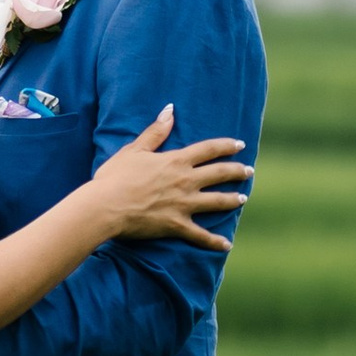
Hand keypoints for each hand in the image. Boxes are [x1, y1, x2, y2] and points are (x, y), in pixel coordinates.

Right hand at [90, 108, 251, 252]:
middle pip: (219, 174)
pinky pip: (201, 235)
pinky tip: (227, 245)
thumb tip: (170, 110)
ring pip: (217, 202)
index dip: (226, 146)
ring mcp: (184, 204)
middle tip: (249, 171)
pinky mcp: (177, 225)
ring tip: (243, 198)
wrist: (106, 206)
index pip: (208, 149)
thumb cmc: (115, 177)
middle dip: (237, 171)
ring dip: (232, 200)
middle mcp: (185, 181)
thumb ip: (155, 131)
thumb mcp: (134, 149)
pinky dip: (214, 241)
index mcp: (176, 161)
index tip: (240, 145)